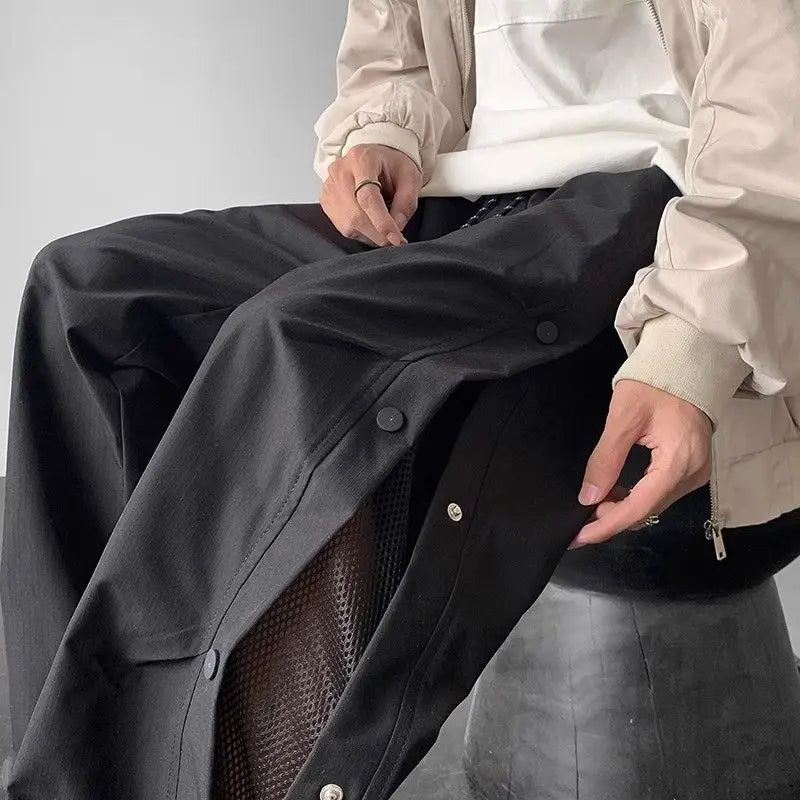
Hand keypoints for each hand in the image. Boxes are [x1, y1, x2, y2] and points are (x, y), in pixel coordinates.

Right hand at [320, 143, 421, 246]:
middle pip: (355, 214)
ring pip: (348, 224)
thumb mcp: (410, 177)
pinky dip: (361, 231)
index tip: (396, 238)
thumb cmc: (392, 166)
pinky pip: (343, 226)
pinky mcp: (326, 200)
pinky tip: (370, 222)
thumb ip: (406, 202)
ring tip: (383, 224)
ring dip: (370, 234)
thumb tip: (397, 227)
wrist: (375, 158)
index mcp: (362, 159)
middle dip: (378, 233)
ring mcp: (330, 186)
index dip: (382, 222)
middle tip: (394, 238)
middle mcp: (340, 171)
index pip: (368, 197)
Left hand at [570, 379, 712, 547]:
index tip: (581, 537)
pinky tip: (614, 491)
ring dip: (622, 508)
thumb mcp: (623, 419)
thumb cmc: (655, 384)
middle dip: (611, 519)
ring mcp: (694, 473)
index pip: (638, 508)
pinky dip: (635, 497)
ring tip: (593, 504)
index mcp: (678, 462)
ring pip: (652, 505)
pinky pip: (659, 493)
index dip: (607, 525)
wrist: (684, 365)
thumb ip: (605, 459)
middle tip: (579, 521)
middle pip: (646, 511)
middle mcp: (692, 474)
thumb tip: (588, 496)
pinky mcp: (690, 468)